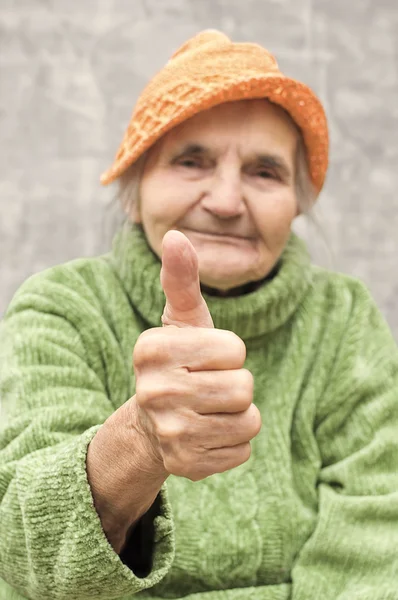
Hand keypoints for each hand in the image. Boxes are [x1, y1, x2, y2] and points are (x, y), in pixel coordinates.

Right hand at [133, 230, 260, 480]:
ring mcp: (168, 433)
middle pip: (243, 386)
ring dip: (239, 414)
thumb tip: (176, 234)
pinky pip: (243, 450)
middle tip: (209, 387)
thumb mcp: (181, 321)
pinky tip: (208, 434)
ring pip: (248, 420)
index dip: (229, 352)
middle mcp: (154, 392)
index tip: (205, 359)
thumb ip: (182, 279)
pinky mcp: (185, 465)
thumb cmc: (178, 363)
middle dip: (236, 385)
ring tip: (210, 411)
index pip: (234, 348)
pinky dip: (234, 442)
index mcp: (152, 350)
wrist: (151, 424)